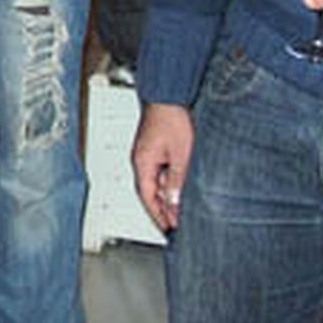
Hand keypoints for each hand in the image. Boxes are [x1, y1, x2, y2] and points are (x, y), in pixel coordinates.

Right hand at [132, 102, 193, 231]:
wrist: (168, 94)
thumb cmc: (171, 118)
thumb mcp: (180, 155)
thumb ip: (177, 181)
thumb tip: (175, 203)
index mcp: (142, 163)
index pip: (147, 198)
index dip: (158, 215)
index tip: (168, 228)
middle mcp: (141, 159)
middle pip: (149, 191)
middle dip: (163, 208)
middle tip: (176, 221)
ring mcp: (146, 152)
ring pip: (155, 181)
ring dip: (167, 194)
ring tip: (182, 205)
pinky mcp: (154, 146)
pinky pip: (159, 170)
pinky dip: (168, 181)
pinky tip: (180, 183)